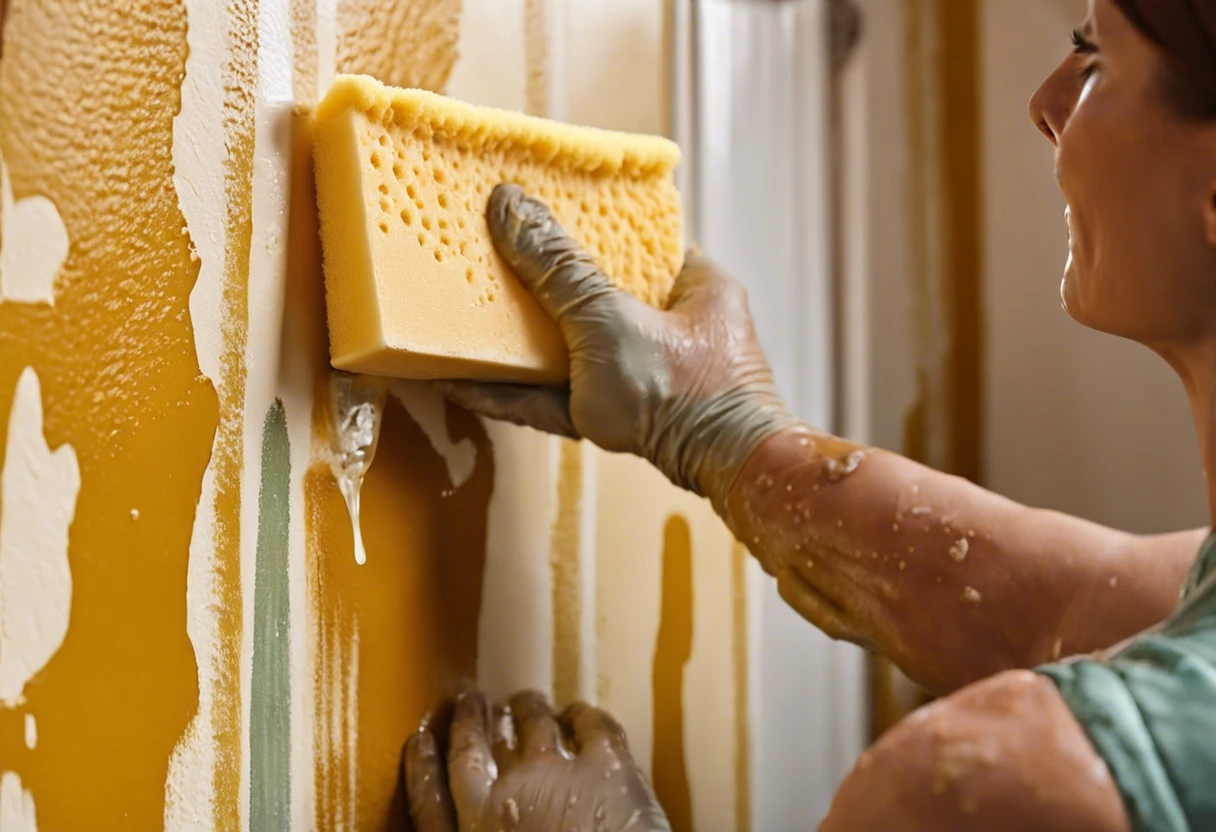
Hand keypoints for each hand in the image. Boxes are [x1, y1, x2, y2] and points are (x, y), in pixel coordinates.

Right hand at [405, 690, 670, 831]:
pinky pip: (590, 726)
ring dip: (527, 708)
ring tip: (526, 702)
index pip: (429, 803)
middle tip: (470, 698)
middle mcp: (498, 806)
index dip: (422, 767)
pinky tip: (581, 714)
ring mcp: (551, 777)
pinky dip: (583, 715)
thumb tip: (482, 827)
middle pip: (471, 752)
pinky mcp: (605, 767)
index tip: (420, 740)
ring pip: (531, 725)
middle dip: (468, 721)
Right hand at [439, 184, 796, 510]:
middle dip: (545, 290)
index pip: (639, 243)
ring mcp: (654, 378)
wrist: (725, 472)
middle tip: (492, 267)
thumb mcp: (608, 317)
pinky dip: (520, 393)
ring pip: (579, 353)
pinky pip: (563, 400)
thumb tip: (509, 205)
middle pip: (600, 298)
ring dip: (527, 345)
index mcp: (696, 285)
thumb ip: (558, 269)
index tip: (538, 218)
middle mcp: (678, 329)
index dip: (590, 229)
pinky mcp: (629, 422)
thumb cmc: (685, 388)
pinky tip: (466, 385)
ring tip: (468, 325)